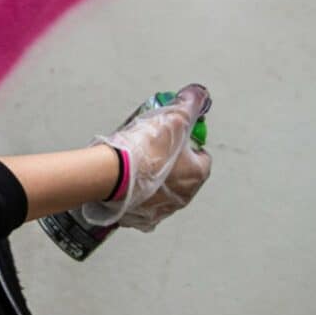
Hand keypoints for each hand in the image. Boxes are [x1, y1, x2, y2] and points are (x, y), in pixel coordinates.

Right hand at [83, 84, 212, 232]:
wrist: (112, 175)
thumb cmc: (145, 150)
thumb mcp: (174, 117)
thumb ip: (190, 104)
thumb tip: (198, 95)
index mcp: (196, 175)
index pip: (203, 157)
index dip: (190, 143)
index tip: (177, 135)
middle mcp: (183, 197)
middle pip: (183, 175)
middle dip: (173, 161)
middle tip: (156, 146)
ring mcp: (161, 211)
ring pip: (163, 191)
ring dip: (156, 179)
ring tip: (139, 162)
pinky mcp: (140, 218)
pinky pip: (143, 205)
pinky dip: (138, 194)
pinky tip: (128, 181)